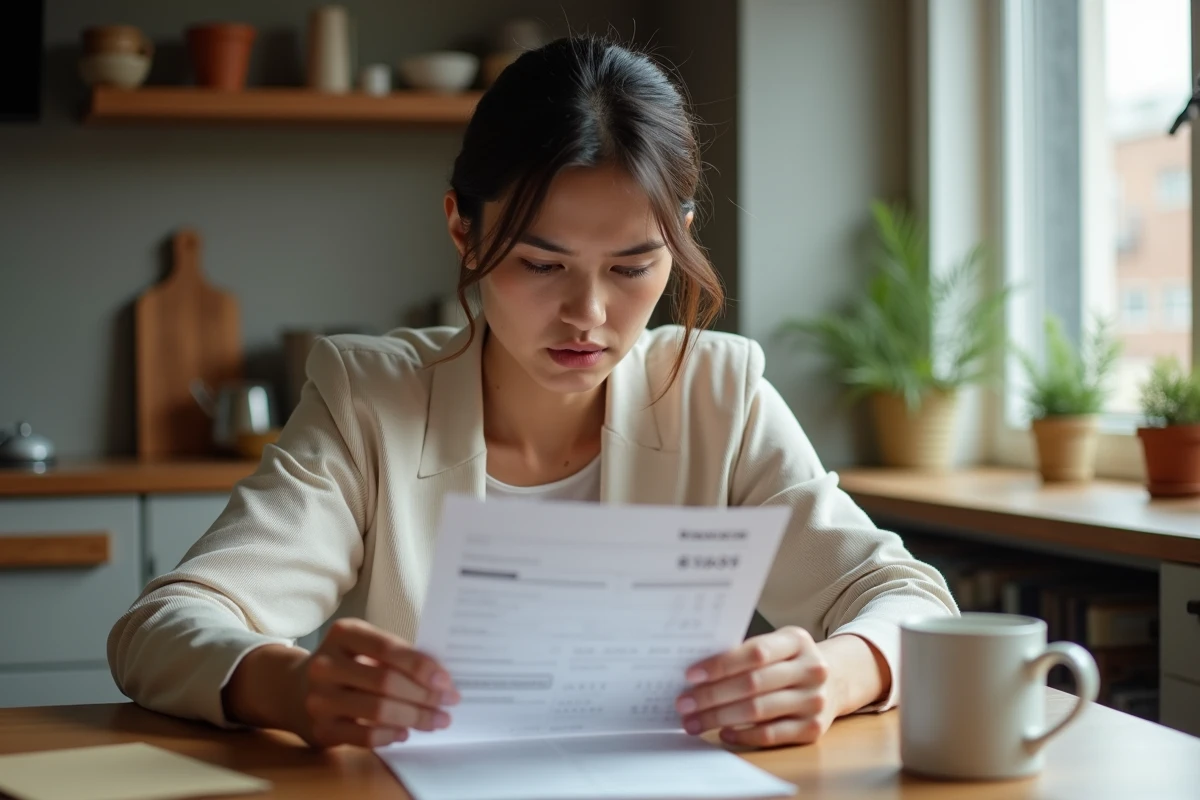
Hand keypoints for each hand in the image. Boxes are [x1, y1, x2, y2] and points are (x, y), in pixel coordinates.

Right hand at [289, 618, 458, 747]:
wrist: (292, 689)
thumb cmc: (345, 664)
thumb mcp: (363, 646)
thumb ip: (396, 655)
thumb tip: (441, 679)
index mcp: (343, 634)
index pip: (388, 648)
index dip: (421, 666)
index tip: (446, 680)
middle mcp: (326, 664)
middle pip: (386, 681)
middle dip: (424, 695)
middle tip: (449, 703)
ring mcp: (319, 698)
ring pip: (377, 710)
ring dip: (414, 717)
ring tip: (436, 720)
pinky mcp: (320, 729)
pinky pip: (363, 736)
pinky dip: (389, 735)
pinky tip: (405, 733)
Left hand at [675, 626, 835, 747]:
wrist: (836, 680)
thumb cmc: (790, 661)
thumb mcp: (777, 645)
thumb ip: (746, 653)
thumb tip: (697, 672)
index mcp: (796, 641)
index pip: (755, 652)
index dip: (721, 664)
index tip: (690, 675)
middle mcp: (811, 669)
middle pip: (753, 684)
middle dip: (711, 695)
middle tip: (683, 703)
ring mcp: (814, 700)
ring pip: (758, 711)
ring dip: (719, 717)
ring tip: (694, 721)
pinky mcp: (813, 728)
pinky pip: (771, 735)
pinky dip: (743, 734)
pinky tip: (723, 732)